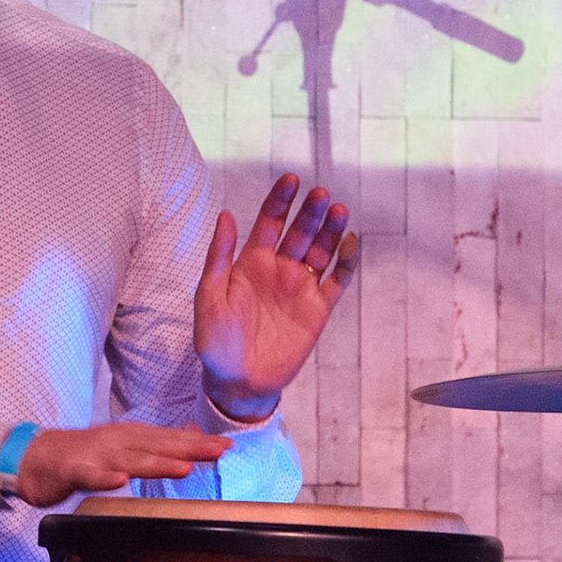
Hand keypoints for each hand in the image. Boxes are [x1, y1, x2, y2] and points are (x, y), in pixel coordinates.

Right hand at [14, 422, 231, 506]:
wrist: (31, 457)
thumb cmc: (79, 454)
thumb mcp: (120, 446)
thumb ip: (152, 446)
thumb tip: (188, 439)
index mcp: (128, 437)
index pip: (168, 439)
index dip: (197, 442)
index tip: (226, 445)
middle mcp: (115, 442)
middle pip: (156, 446)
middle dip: (188, 448)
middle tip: (218, 450)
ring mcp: (93, 455)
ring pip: (129, 460)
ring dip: (156, 463)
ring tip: (182, 467)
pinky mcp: (71, 470)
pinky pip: (89, 476)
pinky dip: (105, 478)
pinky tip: (120, 481)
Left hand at [194, 173, 358, 420]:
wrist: (237, 381)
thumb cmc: (215, 341)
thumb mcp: (209, 296)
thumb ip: (219, 257)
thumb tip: (227, 215)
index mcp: (251, 262)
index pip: (269, 222)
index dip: (280, 200)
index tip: (291, 179)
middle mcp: (278, 269)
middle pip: (300, 232)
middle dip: (311, 212)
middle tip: (321, 194)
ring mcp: (300, 288)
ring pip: (321, 251)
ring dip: (331, 231)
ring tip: (340, 211)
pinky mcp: (317, 310)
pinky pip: (337, 282)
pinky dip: (347, 263)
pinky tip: (352, 244)